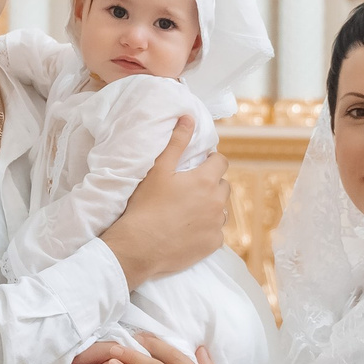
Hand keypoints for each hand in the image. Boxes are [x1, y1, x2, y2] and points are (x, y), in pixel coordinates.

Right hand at [101, 120, 226, 286]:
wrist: (139, 246)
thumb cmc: (146, 205)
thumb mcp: (158, 169)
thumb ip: (177, 142)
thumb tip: (188, 117)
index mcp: (205, 180)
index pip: (221, 162)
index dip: (210, 161)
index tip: (197, 166)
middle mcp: (216, 201)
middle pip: (223, 186)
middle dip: (211, 184)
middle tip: (189, 190)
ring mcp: (216, 224)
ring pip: (220, 210)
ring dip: (210, 207)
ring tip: (187, 211)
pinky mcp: (213, 244)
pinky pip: (216, 232)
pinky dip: (206, 230)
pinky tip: (188, 231)